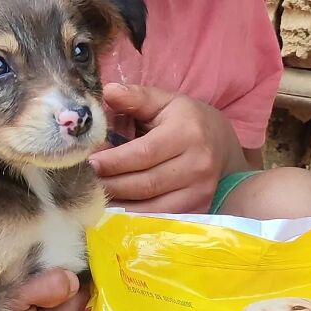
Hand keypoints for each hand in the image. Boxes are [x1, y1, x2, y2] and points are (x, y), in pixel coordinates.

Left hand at [90, 83, 246, 213]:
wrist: (224, 144)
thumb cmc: (188, 120)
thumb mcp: (165, 101)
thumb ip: (136, 97)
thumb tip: (107, 92)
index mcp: (187, 133)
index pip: (144, 153)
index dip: (114, 161)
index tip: (89, 163)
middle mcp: (197, 164)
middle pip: (145, 183)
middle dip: (112, 185)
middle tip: (87, 182)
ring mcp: (200, 191)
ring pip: (152, 205)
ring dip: (120, 205)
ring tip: (97, 197)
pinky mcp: (199, 209)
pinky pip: (162, 218)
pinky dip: (137, 218)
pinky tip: (117, 211)